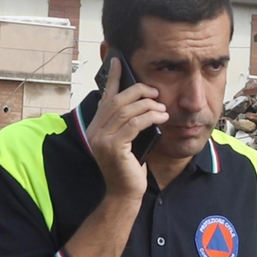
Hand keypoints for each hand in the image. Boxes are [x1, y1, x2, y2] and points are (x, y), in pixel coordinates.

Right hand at [86, 56, 167, 199]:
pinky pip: (133, 124)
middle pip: (117, 100)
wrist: (124, 194)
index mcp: (96, 127)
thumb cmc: (129, 169)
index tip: (118, 62)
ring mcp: (101, 139)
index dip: (112, 78)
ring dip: (148, 105)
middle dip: (138, 92)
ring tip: (162, 108)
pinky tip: (160, 117)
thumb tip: (143, 104)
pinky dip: (149, 117)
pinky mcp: (113, 147)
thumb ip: (129, 124)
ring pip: (126, 110)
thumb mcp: (129, 142)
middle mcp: (95, 130)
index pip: (105, 97)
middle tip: (155, 92)